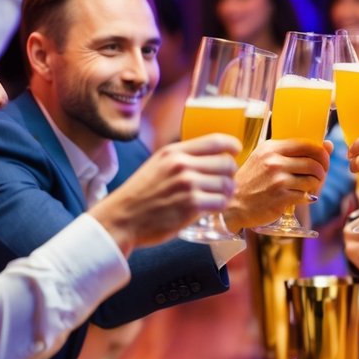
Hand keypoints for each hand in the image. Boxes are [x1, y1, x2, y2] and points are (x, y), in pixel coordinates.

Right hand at [92, 133, 239, 252]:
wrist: (122, 218)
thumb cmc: (141, 194)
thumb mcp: (157, 165)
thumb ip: (181, 159)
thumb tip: (210, 157)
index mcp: (174, 152)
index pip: (215, 141)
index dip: (232, 145)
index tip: (237, 150)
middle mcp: (182, 165)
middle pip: (226, 164)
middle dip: (230, 174)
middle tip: (226, 183)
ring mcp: (187, 186)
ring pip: (227, 185)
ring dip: (227, 193)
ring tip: (218, 197)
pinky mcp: (191, 206)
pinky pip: (220, 203)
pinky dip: (220, 207)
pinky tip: (212, 208)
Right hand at [224, 139, 330, 230]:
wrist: (232, 204)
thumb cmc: (251, 180)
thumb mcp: (265, 159)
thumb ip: (293, 152)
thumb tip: (328, 145)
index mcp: (272, 148)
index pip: (307, 144)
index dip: (321, 153)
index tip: (323, 160)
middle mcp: (274, 161)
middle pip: (314, 162)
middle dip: (322, 171)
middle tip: (319, 177)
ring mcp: (277, 180)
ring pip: (313, 180)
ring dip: (316, 185)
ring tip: (309, 188)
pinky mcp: (280, 198)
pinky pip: (306, 195)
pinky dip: (308, 197)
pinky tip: (301, 197)